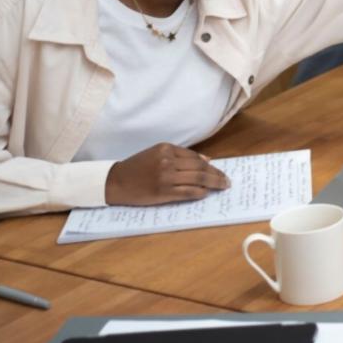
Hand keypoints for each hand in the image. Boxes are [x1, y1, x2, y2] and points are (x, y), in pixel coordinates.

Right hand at [105, 143, 229, 205]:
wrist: (115, 182)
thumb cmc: (137, 167)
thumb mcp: (157, 154)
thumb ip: (180, 156)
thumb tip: (207, 160)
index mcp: (166, 148)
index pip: (195, 157)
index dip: (210, 165)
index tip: (219, 170)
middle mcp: (167, 161)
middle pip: (200, 167)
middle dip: (217, 174)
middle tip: (227, 180)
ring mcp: (166, 177)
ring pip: (198, 179)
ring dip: (214, 183)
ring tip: (222, 186)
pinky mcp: (163, 192)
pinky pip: (188, 192)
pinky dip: (200, 193)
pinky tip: (206, 193)